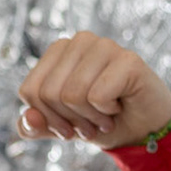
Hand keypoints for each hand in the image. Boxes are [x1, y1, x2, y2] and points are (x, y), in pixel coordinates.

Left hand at [15, 32, 170, 150]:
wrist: (142, 130)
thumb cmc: (98, 121)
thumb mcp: (58, 127)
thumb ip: (33, 126)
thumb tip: (28, 118)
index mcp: (58, 50)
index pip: (29, 91)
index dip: (46, 118)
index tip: (68, 124)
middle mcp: (80, 40)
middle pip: (48, 93)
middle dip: (68, 120)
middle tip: (90, 123)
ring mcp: (105, 46)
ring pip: (71, 95)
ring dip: (88, 119)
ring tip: (104, 116)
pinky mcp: (128, 60)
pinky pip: (97, 96)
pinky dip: (106, 113)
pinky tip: (119, 107)